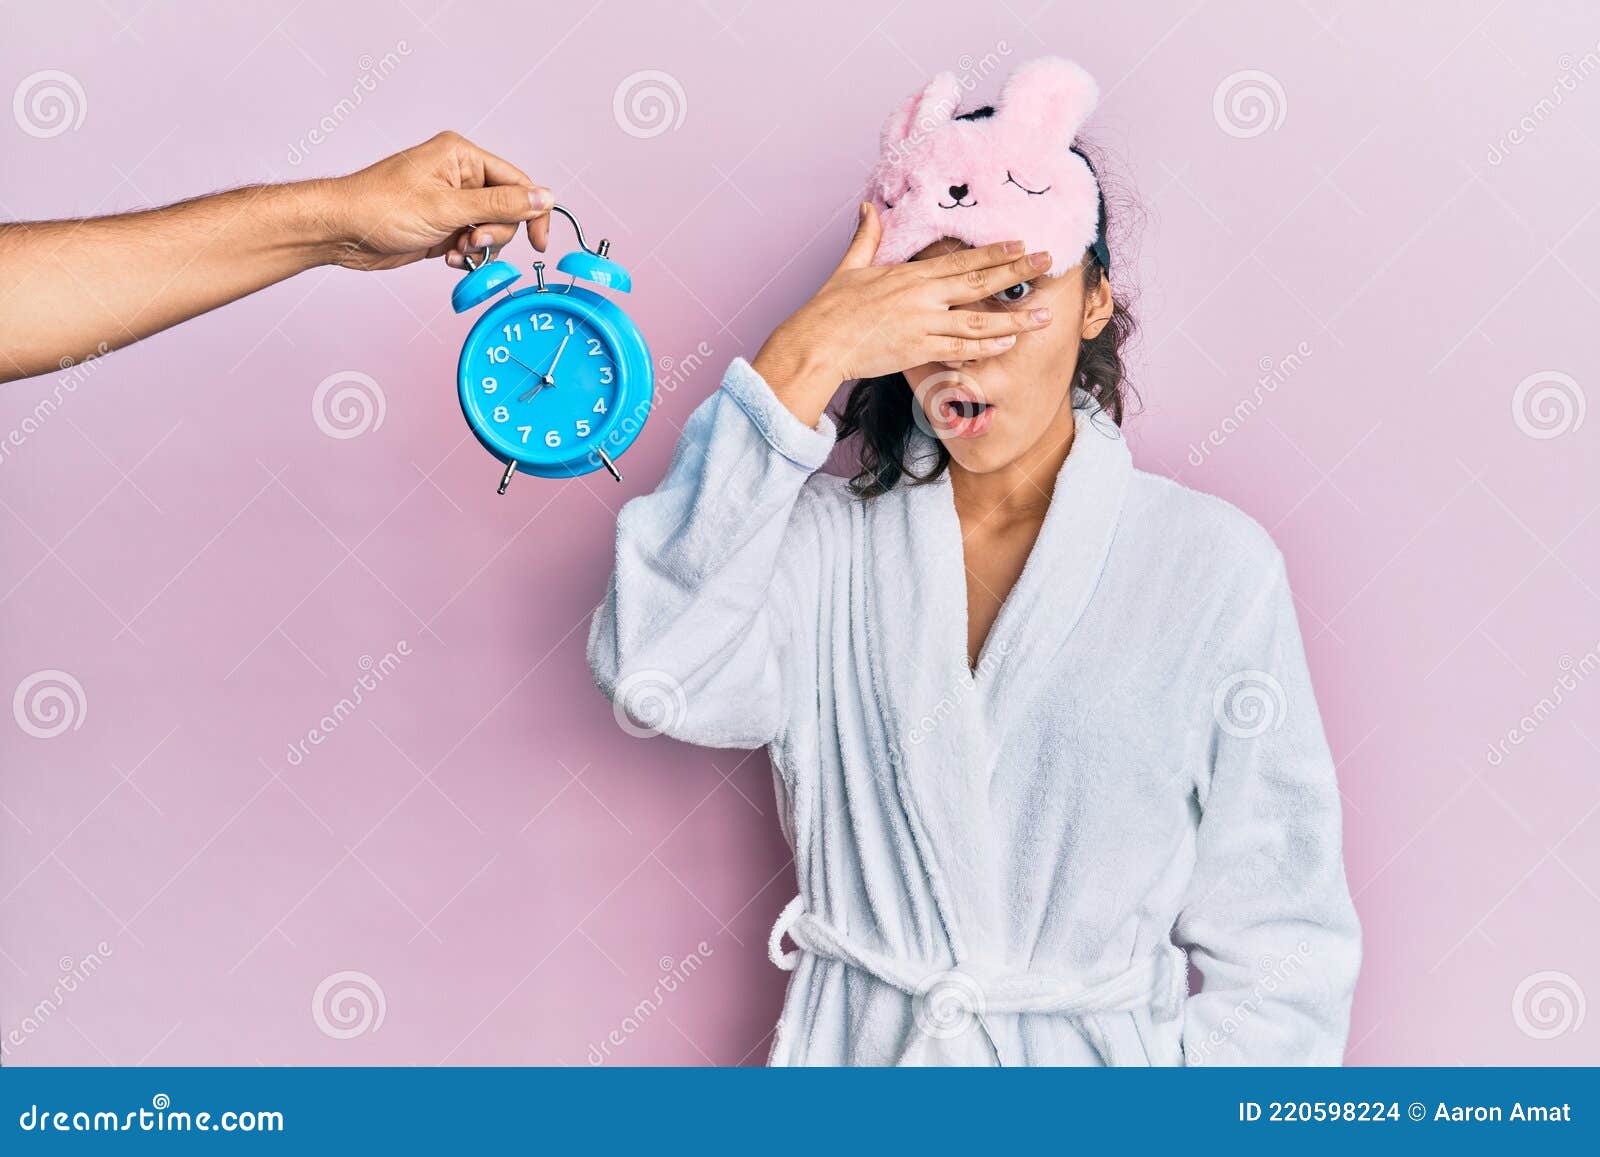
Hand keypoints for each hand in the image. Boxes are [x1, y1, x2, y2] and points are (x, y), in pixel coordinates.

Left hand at [318, 131, 554, 271]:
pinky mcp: (442, 226)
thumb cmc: (380, 208)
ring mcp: (451, 203)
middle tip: (471, 242)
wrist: (341, 232)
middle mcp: (459, 177)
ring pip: (491, 230)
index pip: (516, 182)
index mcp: (462, 157)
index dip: (532, 211)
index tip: (538, 242)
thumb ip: (500, 204)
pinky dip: (466, 256)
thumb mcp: (448, 207)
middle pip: (506, 210)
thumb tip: (543, 197)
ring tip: (455, 252)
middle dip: (494, 233)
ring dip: (479, 248)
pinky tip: (448, 258)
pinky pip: (472, 243)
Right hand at [751, 202, 1052, 425]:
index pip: (961, 260)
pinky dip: (985, 347)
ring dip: (1013, 319)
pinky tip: (1008, 343)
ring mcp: (923, 324)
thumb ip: (866, 238)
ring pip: (978, 320)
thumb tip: (868, 208)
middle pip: (978, 282)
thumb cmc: (830, 308)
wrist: (818, 342)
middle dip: (1015, 272)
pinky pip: (959, 349)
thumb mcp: (850, 267)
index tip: (1021, 244)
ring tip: (1043, 316)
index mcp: (910, 276)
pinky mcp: (918, 350)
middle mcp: (923, 297)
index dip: (994, 252)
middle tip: (1047, 262)